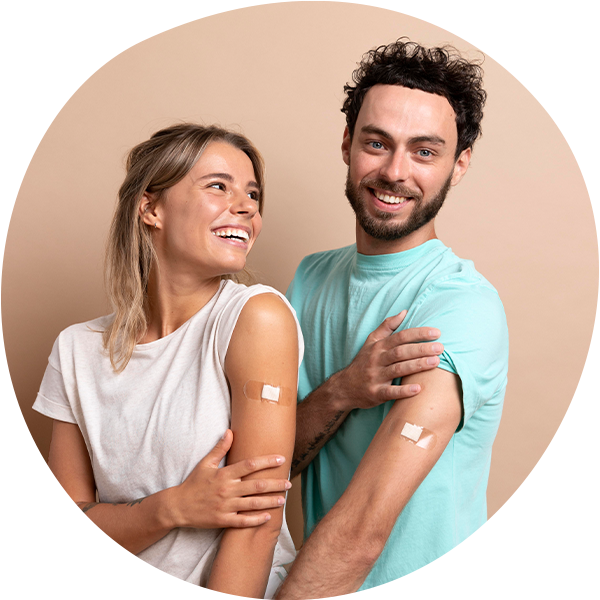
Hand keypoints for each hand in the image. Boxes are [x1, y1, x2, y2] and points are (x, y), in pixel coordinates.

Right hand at [171, 430, 290, 528]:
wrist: (178, 506)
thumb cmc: (193, 483)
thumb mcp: (205, 463)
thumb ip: (220, 448)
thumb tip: (230, 431)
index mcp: (224, 474)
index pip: (250, 465)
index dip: (267, 461)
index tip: (280, 459)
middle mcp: (227, 490)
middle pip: (256, 485)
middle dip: (274, 483)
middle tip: (288, 482)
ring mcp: (225, 506)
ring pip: (252, 504)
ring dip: (270, 501)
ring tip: (283, 499)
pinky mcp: (223, 520)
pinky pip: (243, 522)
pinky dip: (256, 520)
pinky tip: (267, 517)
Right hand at [334, 310, 442, 410]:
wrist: (344, 387)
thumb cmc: (362, 362)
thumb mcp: (371, 342)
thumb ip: (387, 327)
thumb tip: (404, 311)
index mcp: (378, 347)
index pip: (400, 336)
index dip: (418, 334)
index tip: (436, 332)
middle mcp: (376, 360)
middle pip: (400, 352)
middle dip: (421, 349)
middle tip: (440, 348)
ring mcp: (375, 377)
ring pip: (398, 369)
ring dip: (417, 365)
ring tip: (435, 362)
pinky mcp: (375, 393)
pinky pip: (390, 392)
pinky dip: (403, 391)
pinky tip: (418, 389)